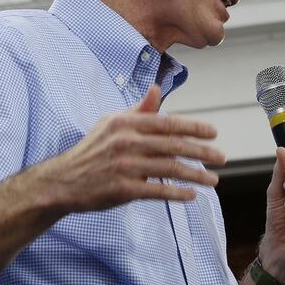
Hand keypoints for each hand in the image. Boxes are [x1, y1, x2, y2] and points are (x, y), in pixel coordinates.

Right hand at [41, 86, 224, 211]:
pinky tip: (191, 195)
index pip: (167, 123)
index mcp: (124, 124)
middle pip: (174, 146)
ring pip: (170, 169)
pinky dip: (177, 193)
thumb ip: (138, 110)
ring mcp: (124, 167)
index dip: (194, 128)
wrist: (62, 181)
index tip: (213, 134)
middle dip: (202, 152)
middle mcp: (125, 143)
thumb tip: (157, 90)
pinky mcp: (122, 189)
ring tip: (213, 180)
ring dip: (196, 175)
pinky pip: (158, 191)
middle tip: (222, 158)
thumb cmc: (90, 151)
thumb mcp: (110, 124)